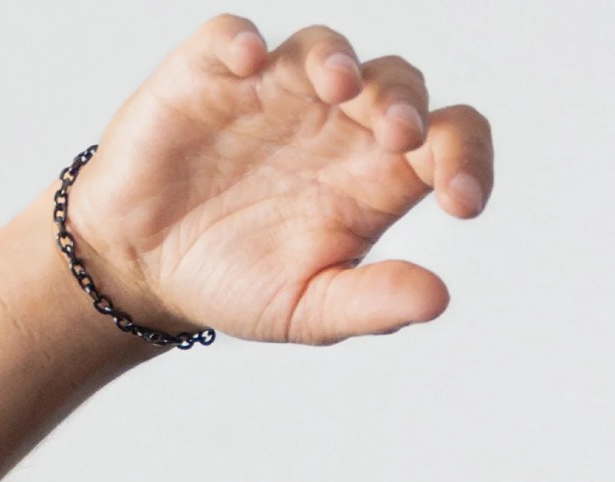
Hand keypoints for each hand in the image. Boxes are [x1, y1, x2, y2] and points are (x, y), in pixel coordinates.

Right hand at [60, 14, 492, 344]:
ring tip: (340, 87)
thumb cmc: (240, 283)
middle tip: (400, 136)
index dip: (469, 159)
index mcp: (379, 175)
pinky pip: (231, 37)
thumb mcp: (310, 310)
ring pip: (325, 49)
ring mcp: (276, 94)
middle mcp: (339, 125)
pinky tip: (248, 64)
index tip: (462, 203)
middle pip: (398, 84)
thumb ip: (373, 302)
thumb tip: (438, 299)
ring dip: (337, 60)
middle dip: (405, 102)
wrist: (145, 270)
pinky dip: (240, 41)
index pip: (449, 140)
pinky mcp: (209, 77)